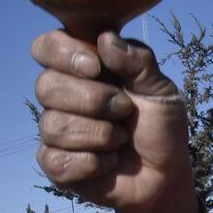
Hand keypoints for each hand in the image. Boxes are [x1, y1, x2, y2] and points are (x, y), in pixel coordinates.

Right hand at [32, 31, 198, 212]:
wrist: (167, 174)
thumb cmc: (161, 128)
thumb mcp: (161, 91)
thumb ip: (138, 62)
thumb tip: (105, 38)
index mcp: (83, 70)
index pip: (45, 47)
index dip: (62, 54)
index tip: (95, 67)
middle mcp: (62, 97)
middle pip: (46, 86)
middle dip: (94, 100)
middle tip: (125, 110)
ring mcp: (56, 130)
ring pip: (53, 125)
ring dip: (100, 134)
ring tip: (121, 139)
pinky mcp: (57, 164)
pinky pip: (58, 160)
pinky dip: (94, 162)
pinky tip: (110, 162)